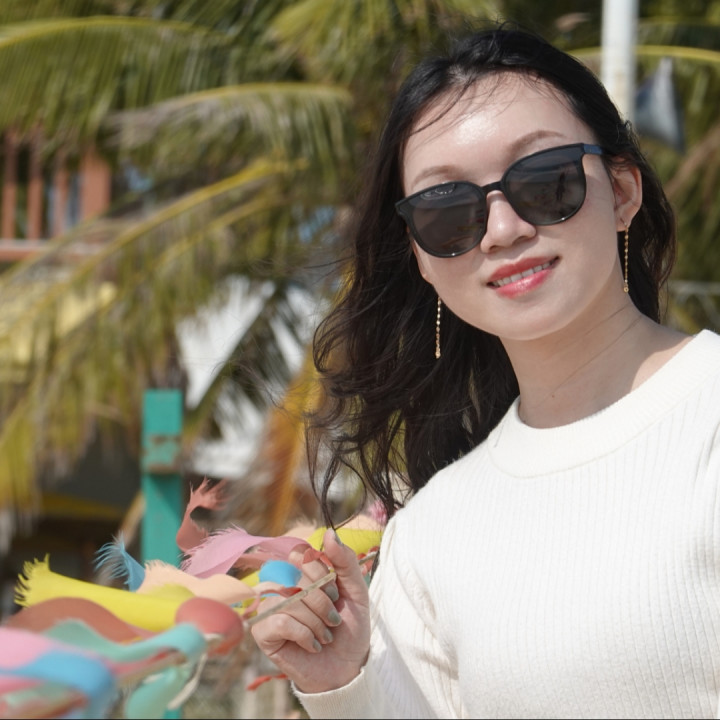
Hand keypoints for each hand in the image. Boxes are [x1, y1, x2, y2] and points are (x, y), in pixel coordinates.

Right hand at [250, 529, 370, 692]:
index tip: (335, 592)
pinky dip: (304, 634)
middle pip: (294, 577)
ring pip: (288, 600)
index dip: (318, 571)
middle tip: (333, 619)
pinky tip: (313, 645)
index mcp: (301, 572)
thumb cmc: (349, 628)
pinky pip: (279, 621)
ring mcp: (270, 607)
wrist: (347, 667)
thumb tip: (328, 533)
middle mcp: (282, 585)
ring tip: (325, 635)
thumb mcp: (356, 591)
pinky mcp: (263, 632)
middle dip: (322, 601)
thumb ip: (345, 560)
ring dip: (315, 621)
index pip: (299, 553)